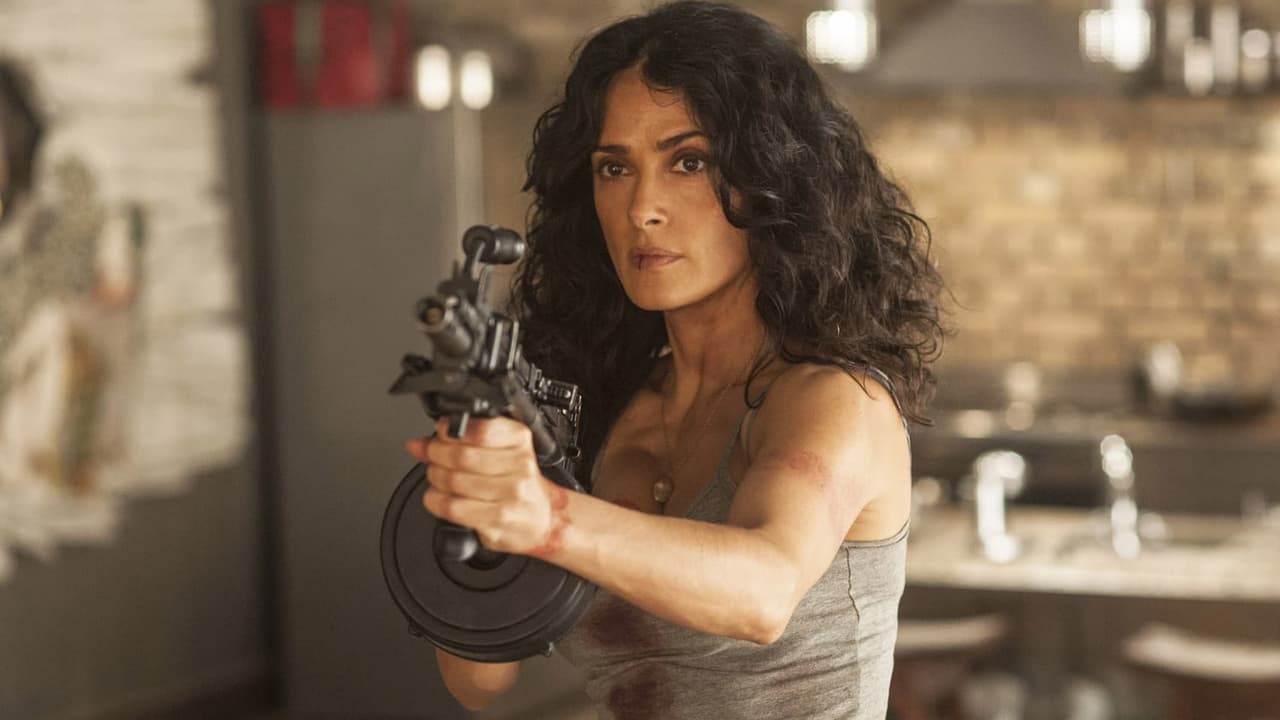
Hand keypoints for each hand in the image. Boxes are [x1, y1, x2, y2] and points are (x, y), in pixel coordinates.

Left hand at [405, 417, 568, 557]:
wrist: (543, 519)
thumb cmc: (520, 484)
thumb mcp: (500, 452)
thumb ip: (459, 443)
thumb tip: (418, 444)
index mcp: (519, 441)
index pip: (482, 429)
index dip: (452, 431)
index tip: (442, 433)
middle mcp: (519, 466)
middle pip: (462, 456)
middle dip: (436, 454)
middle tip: (433, 456)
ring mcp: (510, 495)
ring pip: (453, 481)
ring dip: (435, 478)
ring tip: (437, 477)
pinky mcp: (497, 520)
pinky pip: (453, 507)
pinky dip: (436, 501)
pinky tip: (439, 497)